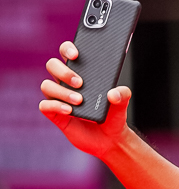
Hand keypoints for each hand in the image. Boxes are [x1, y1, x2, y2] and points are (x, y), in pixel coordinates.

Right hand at [39, 41, 131, 157]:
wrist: (110, 140)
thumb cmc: (113, 116)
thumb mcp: (122, 104)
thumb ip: (123, 95)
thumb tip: (113, 93)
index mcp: (80, 73)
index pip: (67, 52)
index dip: (67, 49)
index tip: (76, 54)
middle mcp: (66, 82)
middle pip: (52, 65)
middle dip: (63, 71)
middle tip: (80, 82)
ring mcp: (58, 97)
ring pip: (47, 86)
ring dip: (62, 92)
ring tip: (79, 101)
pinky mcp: (55, 114)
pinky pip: (45, 105)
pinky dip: (55, 106)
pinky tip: (69, 111)